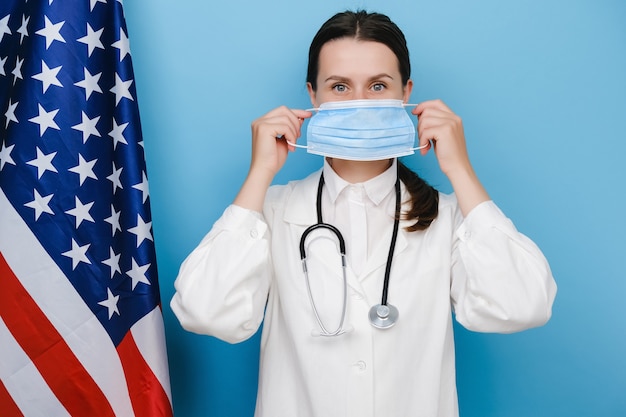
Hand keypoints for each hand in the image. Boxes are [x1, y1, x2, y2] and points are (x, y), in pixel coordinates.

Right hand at [249, 106, 311, 179]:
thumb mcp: (285, 139)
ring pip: (286, 118)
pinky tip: (290, 146)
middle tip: (298, 136)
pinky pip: (285, 126)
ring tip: (292, 144)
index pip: (281, 110)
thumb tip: (300, 118)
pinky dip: (291, 136)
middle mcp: (259, 121)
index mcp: (263, 122)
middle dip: (296, 121)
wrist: (264, 171)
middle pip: (284, 110)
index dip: (296, 112)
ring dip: (294, 131)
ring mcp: (260, 124)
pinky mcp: (264, 129)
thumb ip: (290, 128)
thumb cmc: (272, 159)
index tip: (308, 115)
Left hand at [412, 99, 489, 215]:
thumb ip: (434, 124)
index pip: (436, 103)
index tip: (415, 112)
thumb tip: (419, 114)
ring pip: (424, 120)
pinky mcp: (445, 131)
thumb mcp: (441, 135)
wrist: (458, 167)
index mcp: (454, 118)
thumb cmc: (448, 154)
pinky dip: (422, 141)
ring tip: (425, 145)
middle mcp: (454, 118)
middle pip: (427, 111)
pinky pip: (425, 131)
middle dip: (420, 125)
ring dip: (421, 134)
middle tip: (423, 138)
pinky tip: (426, 149)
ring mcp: (450, 123)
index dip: (423, 105)